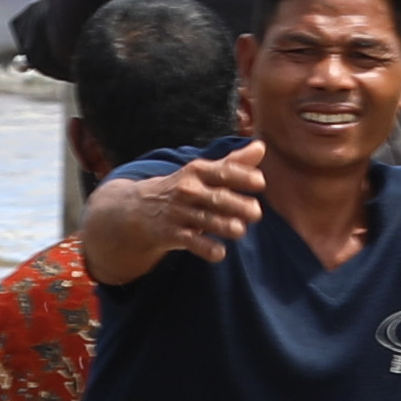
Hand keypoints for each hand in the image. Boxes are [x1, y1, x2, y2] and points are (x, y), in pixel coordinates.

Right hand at [131, 146, 261, 260]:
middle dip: (237, 205)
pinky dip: (205, 248)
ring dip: (224, 225)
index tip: (260, 182)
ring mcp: (180, 212)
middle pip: (217, 198)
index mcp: (199, 171)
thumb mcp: (204, 172)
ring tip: (240, 230)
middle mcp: (188, 190)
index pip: (223, 172)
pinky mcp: (173, 234)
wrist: (139, 208)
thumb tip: (261, 147)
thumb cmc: (184, 188)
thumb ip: (234, 162)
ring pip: (205, 220)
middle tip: (256, 212)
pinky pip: (191, 242)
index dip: (242, 176)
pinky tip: (219, 253)